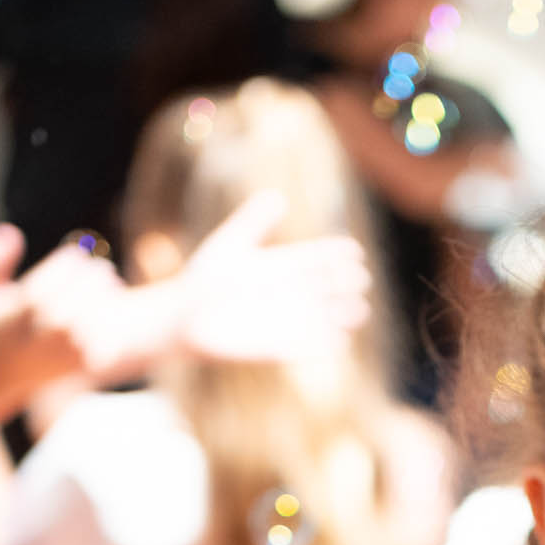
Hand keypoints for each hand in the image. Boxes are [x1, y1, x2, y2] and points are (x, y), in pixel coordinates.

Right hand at [0, 226, 121, 415]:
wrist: (1, 374)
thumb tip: (10, 230)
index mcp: (15, 317)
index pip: (48, 285)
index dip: (67, 264)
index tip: (75, 253)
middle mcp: (40, 339)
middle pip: (75, 301)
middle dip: (90, 278)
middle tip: (101, 266)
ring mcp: (63, 356)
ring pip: (93, 321)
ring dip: (106, 295)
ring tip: (111, 279)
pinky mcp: (81, 367)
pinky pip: (104, 339)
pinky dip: (111, 317)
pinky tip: (111, 302)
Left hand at [177, 190, 370, 364]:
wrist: (184, 318)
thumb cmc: (204, 278)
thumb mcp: (230, 244)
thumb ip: (253, 222)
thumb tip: (279, 197)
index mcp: (284, 265)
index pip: (320, 257)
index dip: (339, 254)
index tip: (355, 251)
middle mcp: (291, 292)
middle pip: (329, 287)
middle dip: (346, 284)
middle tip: (359, 280)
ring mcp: (287, 319)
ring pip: (326, 319)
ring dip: (345, 317)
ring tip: (359, 311)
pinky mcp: (278, 346)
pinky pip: (308, 348)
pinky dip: (326, 346)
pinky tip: (341, 341)